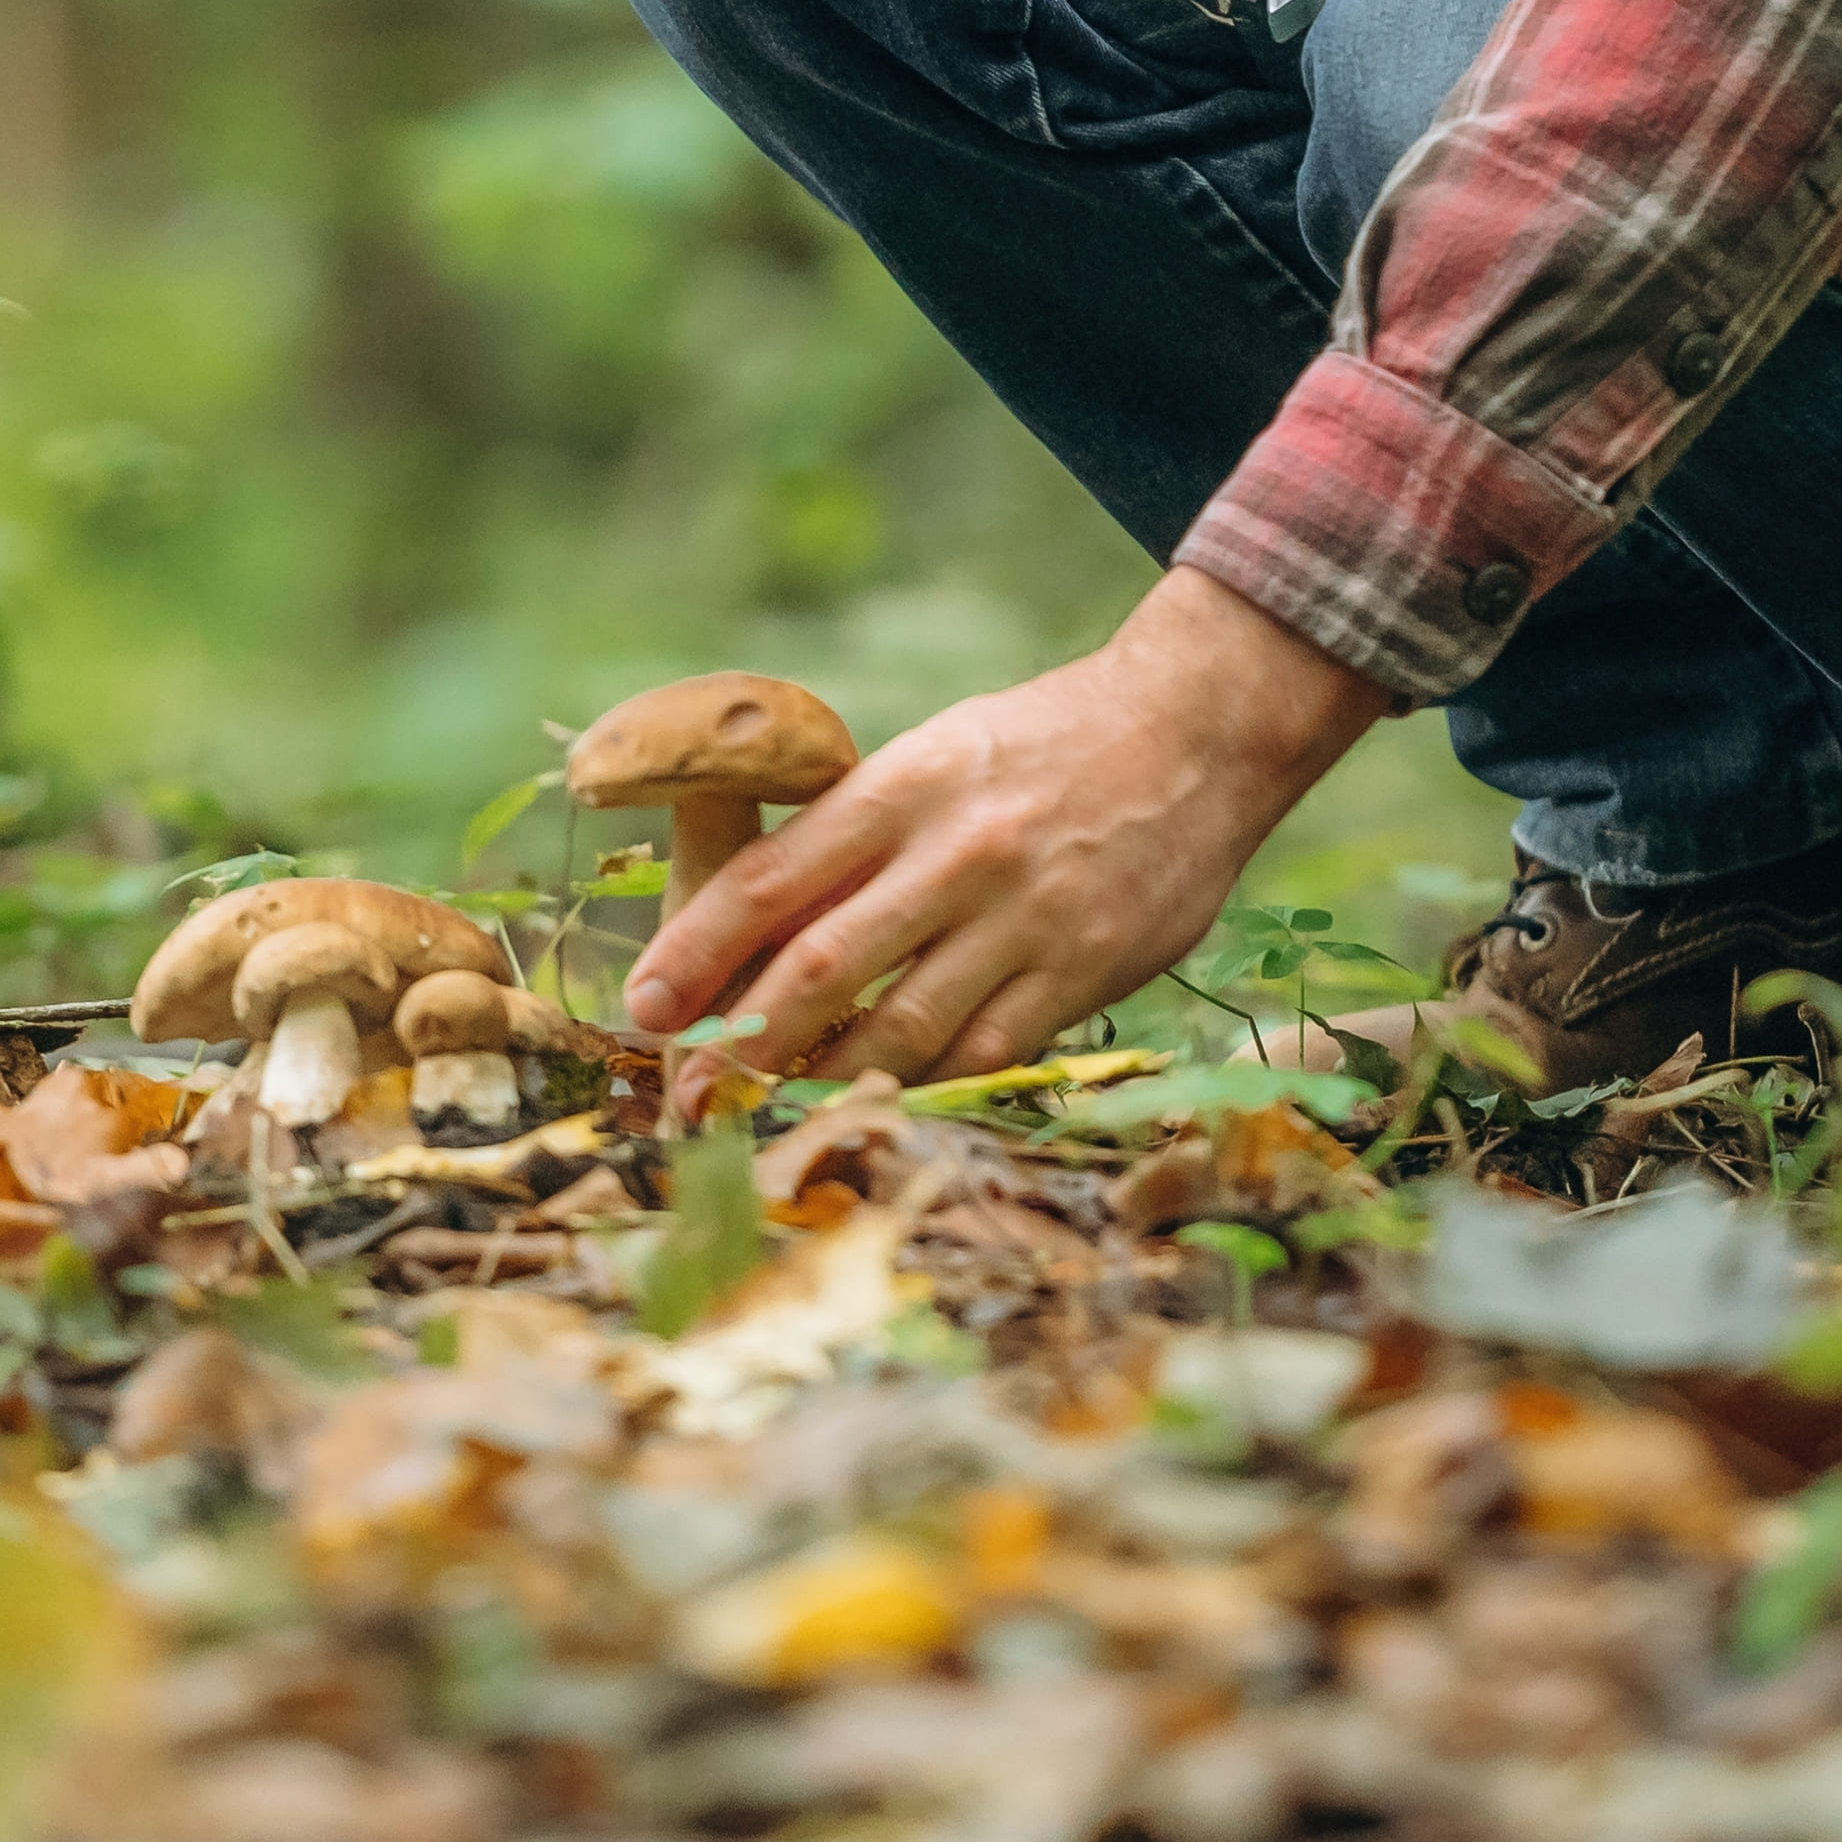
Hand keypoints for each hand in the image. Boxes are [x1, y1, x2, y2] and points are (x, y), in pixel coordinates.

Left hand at [622, 569, 1389, 1097]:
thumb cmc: (1044, 745)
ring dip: (824, 1081)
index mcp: (907, 785)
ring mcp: (1026, 917)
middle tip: (689, 1093)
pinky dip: (923, 1087)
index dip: (697, 949)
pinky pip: (985, 1055)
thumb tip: (754, 925)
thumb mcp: (940, 756)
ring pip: (901, 1030)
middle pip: (822, 967)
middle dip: (741, 1041)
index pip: (774, 878)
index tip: (644, 1005)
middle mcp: (959, 852)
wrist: (1197, 731)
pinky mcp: (1085, 970)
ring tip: (772, 1111)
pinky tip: (882, 1103)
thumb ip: (858, 834)